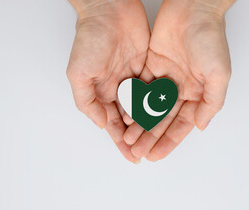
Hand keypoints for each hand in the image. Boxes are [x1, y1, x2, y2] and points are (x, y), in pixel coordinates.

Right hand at [67, 0, 152, 162]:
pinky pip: (156, 89)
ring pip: (146, 108)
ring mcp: (135, 78)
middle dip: (139, 138)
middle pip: (132, 120)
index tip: (132, 156)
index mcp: (101, 92)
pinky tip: (169, 117)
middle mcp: (119, 88)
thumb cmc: (90, 39)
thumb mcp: (79, 73)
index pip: (113, 124)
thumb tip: (102, 124)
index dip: (122, 141)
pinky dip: (161, 103)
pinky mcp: (149, 66)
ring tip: (161, 141)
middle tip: (149, 154)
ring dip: (152, 125)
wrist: (110, 9)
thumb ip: (87, 101)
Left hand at [123, 0, 234, 160]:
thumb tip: (201, 126)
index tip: (156, 155)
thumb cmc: (210, 39)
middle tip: (137, 152)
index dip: (169, 141)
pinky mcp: (152, 64)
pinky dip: (133, 102)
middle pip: (163, 119)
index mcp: (199, 92)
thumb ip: (211, 102)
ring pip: (150, 106)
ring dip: (140, 123)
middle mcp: (182, 88)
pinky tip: (125, 115)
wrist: (193, 8)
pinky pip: (141, 88)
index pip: (182, 124)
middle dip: (151, 136)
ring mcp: (166, 77)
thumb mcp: (219, 74)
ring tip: (128, 139)